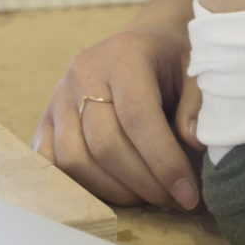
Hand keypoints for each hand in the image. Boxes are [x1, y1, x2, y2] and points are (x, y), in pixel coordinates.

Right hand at [35, 24, 203, 211]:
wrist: (141, 43)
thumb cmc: (172, 62)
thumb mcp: (197, 71)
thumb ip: (198, 106)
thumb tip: (192, 146)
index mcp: (123, 56)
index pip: (137, 116)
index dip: (163, 162)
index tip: (188, 194)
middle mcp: (83, 73)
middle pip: (104, 144)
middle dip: (143, 184)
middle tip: (173, 200)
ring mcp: (59, 96)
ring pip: (74, 160)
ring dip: (114, 191)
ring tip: (146, 196)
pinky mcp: (46, 118)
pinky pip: (50, 162)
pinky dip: (78, 186)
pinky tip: (112, 190)